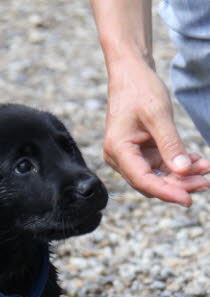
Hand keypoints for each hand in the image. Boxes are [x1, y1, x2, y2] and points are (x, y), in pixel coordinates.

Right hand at [104, 58, 209, 205]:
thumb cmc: (140, 89)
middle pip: (150, 182)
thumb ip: (170, 144)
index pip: (143, 180)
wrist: (130, 74)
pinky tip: (196, 161)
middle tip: (205, 182)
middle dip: (178, 184)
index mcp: (118, 150)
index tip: (188, 199)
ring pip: (157, 176)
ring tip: (206, 169)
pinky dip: (177, 165)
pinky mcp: (139, 153)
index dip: (166, 192)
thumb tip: (183, 171)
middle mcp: (120, 158)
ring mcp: (129, 157)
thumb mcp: (158, 115)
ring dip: (181, 175)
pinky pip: (160, 166)